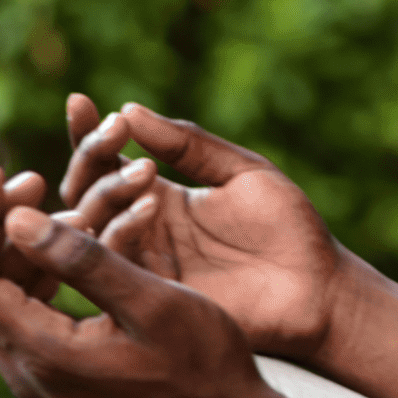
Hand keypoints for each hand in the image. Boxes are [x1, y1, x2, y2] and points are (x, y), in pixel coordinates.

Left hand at [0, 162, 270, 397]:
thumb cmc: (204, 370)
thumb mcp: (153, 305)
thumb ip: (85, 261)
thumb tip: (19, 219)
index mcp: (44, 355)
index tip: (0, 170)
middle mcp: (28, 373)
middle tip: (29, 179)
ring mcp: (41, 379)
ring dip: (13, 248)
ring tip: (61, 205)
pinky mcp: (59, 377)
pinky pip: (21, 316)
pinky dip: (34, 272)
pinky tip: (73, 244)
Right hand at [50, 95, 352, 361]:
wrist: (317, 287)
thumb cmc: (286, 227)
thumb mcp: (240, 171)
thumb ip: (188, 145)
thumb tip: (130, 109)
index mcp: (157, 197)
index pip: (104, 163)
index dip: (87, 133)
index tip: (79, 100)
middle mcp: (140, 230)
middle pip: (86, 193)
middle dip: (91, 157)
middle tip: (114, 131)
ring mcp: (143, 265)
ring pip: (92, 227)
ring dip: (105, 192)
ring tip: (142, 168)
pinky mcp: (151, 296)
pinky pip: (117, 265)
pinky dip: (121, 233)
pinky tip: (149, 204)